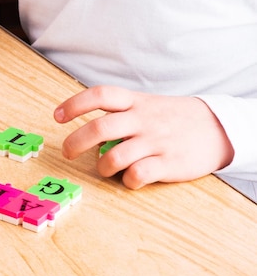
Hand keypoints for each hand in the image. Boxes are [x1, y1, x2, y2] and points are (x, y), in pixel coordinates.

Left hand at [54, 86, 233, 188]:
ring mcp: (156, 141)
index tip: (57, 116)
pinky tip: (130, 179)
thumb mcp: (146, 105)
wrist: (218, 128)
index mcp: (135, 102)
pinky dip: (127, 181)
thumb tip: (86, 135)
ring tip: (105, 168)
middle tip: (67, 153)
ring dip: (102, 166)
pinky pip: (138, 175)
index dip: (75, 104)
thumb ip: (118, 114)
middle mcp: (143, 119)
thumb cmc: (171, 119)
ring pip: (115, 156)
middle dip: (75, 142)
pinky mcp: (169, 163)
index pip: (100, 95)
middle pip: (100, 128)